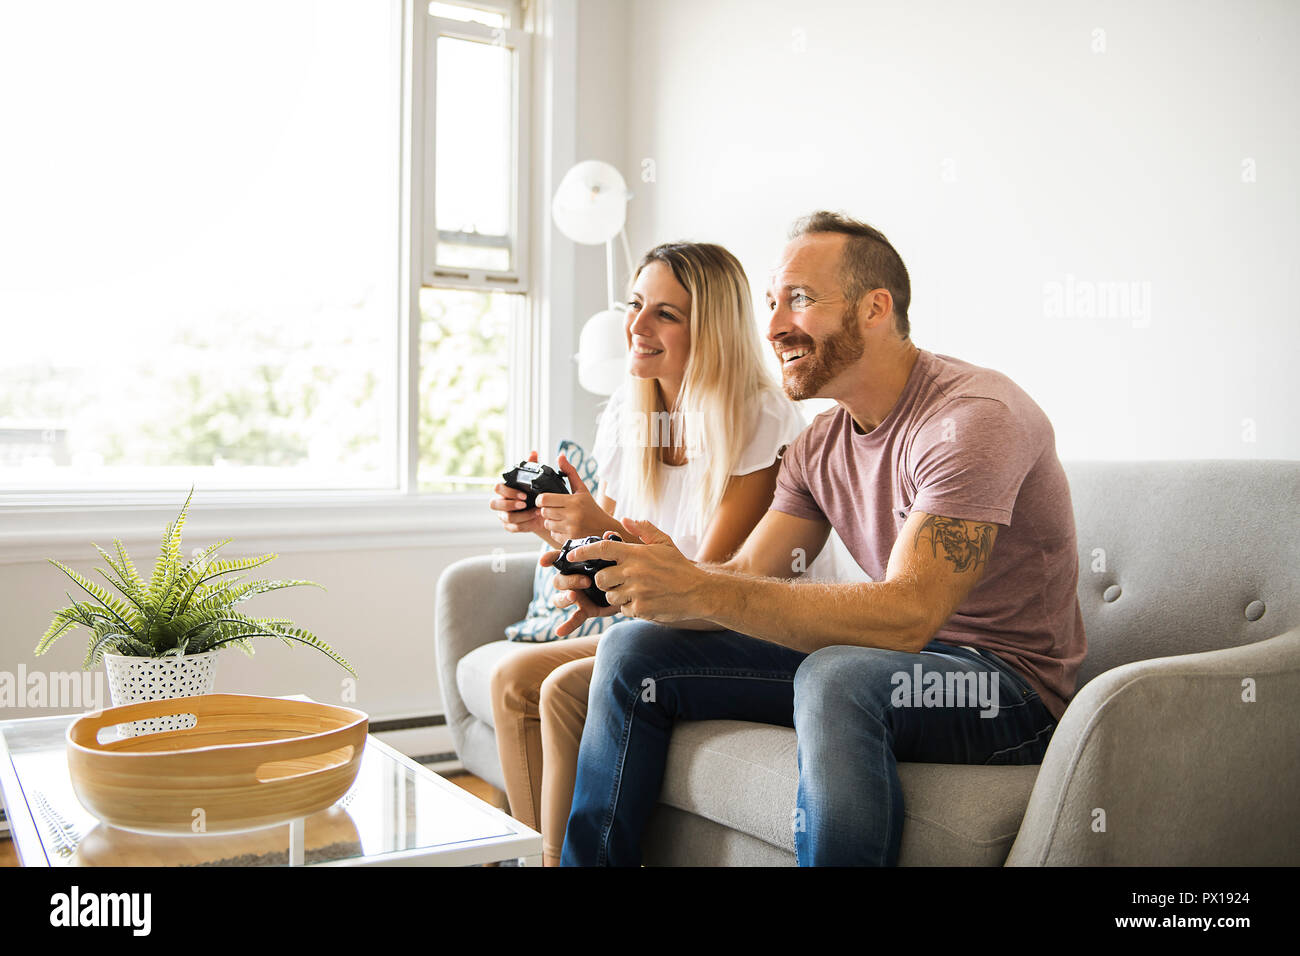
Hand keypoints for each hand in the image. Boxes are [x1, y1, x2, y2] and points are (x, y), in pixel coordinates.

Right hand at [491, 450, 545, 535]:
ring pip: (506, 517)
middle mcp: (501, 502)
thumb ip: (532, 466)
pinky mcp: (509, 526)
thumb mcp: (535, 479)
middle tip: (524, 504)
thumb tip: (533, 452)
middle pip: (494, 504)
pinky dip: (525, 524)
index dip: (509, 492)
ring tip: (536, 512)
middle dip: (509, 505)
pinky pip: (512, 527)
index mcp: (505, 489)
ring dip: (522, 515)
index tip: (524, 495)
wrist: (543, 511)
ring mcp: (503, 515)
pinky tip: (535, 520)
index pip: (498, 488)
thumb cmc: (536, 493)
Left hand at [536, 454, 616, 541]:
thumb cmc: (591, 508)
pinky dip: (556, 531)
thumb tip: (560, 456)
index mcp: (574, 501)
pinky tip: (566, 527)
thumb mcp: (582, 489)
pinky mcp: (570, 540)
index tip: (544, 500)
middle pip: (544, 511)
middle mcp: (572, 515)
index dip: (541, 499)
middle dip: (547, 510)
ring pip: (547, 523)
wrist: (606, 529)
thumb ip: (570, 472)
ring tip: (561, 518)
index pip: (544, 499)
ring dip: (551, 521)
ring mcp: (571, 529)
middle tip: (555, 509)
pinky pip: (553, 534)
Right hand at [542, 531, 621, 637]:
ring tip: (574, 597)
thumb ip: (613, 543)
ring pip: (560, 598)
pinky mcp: (586, 609)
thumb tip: (608, 534)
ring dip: (564, 597)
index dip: (550, 559)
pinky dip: (566, 625)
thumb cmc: (624, 564)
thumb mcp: (620, 552)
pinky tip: (559, 632)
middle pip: (558, 580)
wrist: (635, 584)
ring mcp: (577, 595)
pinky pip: (574, 618)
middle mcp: (574, 579)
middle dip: (568, 580)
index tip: (544, 562)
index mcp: (579, 564)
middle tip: (585, 581)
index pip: (559, 558)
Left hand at [565, 518, 713, 624]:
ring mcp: (636, 592)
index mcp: (636, 553)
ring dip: (617, 595)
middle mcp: (633, 572)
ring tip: (634, 591)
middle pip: (600, 578)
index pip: (602, 549)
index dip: (582, 552)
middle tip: (615, 579)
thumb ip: (644, 530)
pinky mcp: (641, 609)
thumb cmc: (679, 566)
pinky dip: (630, 607)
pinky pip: (623, 609)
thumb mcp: (664, 542)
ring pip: (610, 595)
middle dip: (603, 580)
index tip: (570, 555)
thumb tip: (626, 519)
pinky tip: (644, 601)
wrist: (699, 591)